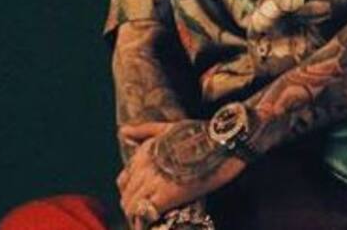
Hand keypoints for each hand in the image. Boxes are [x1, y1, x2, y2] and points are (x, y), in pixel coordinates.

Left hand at [116, 120, 246, 224]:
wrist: (223, 140)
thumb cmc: (201, 132)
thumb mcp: (169, 127)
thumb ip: (144, 130)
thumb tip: (123, 133)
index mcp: (143, 153)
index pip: (123, 181)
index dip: (131, 193)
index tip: (143, 200)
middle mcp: (144, 167)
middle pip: (126, 197)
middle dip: (135, 209)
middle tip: (149, 216)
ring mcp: (154, 181)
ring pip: (132, 208)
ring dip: (140, 217)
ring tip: (153, 222)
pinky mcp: (167, 194)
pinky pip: (146, 214)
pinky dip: (146, 223)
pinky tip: (157, 225)